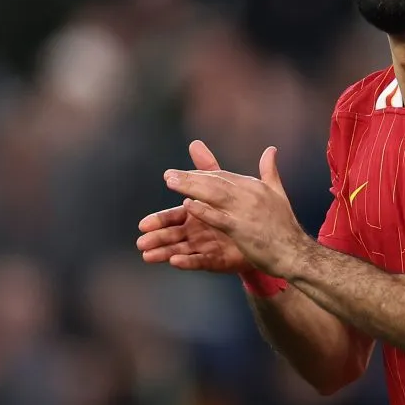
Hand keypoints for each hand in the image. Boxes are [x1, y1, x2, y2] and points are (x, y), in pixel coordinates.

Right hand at [137, 140, 251, 272]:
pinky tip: (176, 262)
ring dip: (165, 253)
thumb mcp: (222, 186)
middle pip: (173, 234)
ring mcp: (206, 245)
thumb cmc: (237, 209)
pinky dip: (188, 261)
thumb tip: (195, 143)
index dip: (159, 221)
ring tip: (150, 257)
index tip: (142, 225)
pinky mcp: (217, 258)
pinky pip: (201, 260)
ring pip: (182, 249)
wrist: (263, 233)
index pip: (174, 217)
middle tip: (141, 243)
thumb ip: (208, 169)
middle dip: (158, 238)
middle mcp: (197, 230)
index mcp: (196, 214)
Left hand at [163, 145, 307, 277]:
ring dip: (190, 187)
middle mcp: (249, 194)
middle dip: (190, 177)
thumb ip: (270, 171)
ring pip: (213, 195)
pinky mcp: (241, 229)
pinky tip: (188, 205)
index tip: (184, 174)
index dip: (202, 175)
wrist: (295, 252)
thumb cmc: (285, 226)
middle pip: (214, 181)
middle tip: (168, 174)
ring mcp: (245, 211)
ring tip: (170, 182)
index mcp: (255, 186)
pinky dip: (203, 211)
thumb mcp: (278, 193)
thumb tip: (271, 149)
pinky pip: (219, 218)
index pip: (223, 176)